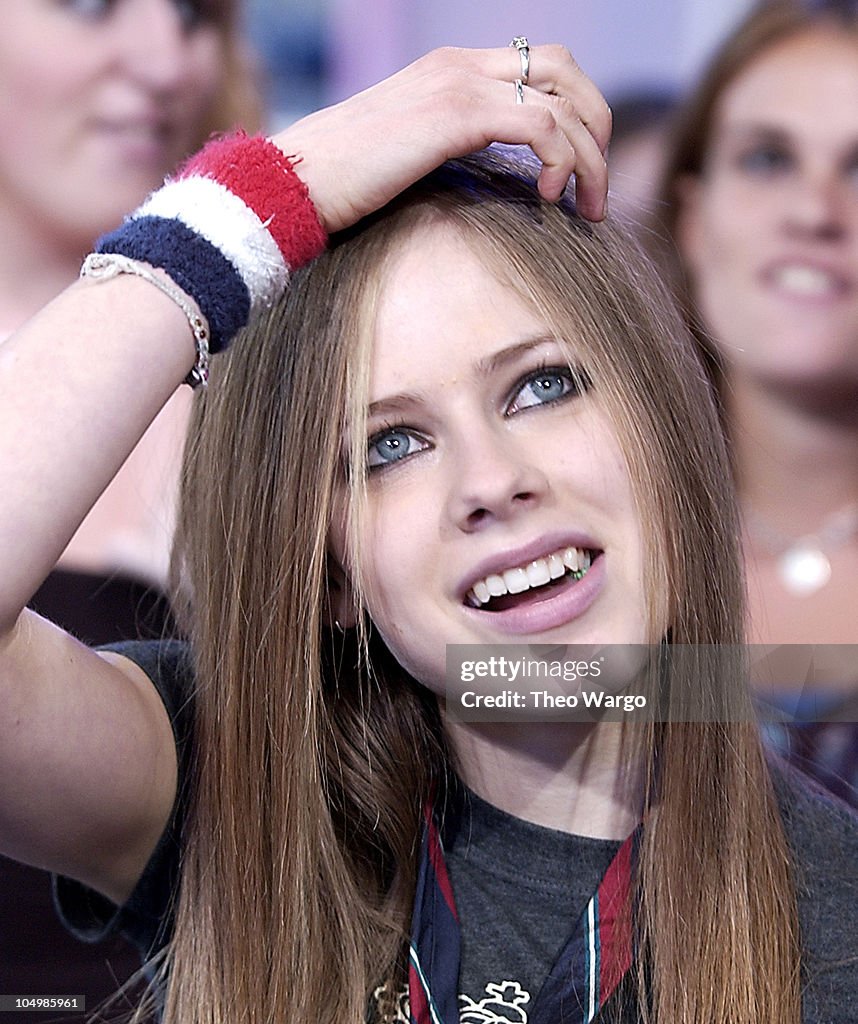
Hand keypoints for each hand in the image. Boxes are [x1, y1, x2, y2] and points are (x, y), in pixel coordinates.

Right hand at [272, 44, 610, 231]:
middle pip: (564, 70)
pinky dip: (561, 160)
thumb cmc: (341, 186)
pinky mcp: (453, 114)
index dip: (574, 113)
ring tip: (588, 207)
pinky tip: (549, 198)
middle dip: (596, 126)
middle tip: (597, 188)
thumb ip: (451, 154)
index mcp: (450, 72)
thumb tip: (488, 185)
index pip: (537, 69)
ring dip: (591, 156)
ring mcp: (457, 84)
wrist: (293, 183)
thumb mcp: (407, 161)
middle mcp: (459, 65)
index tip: (576, 174)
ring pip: (563, 98)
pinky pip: (541, 124)